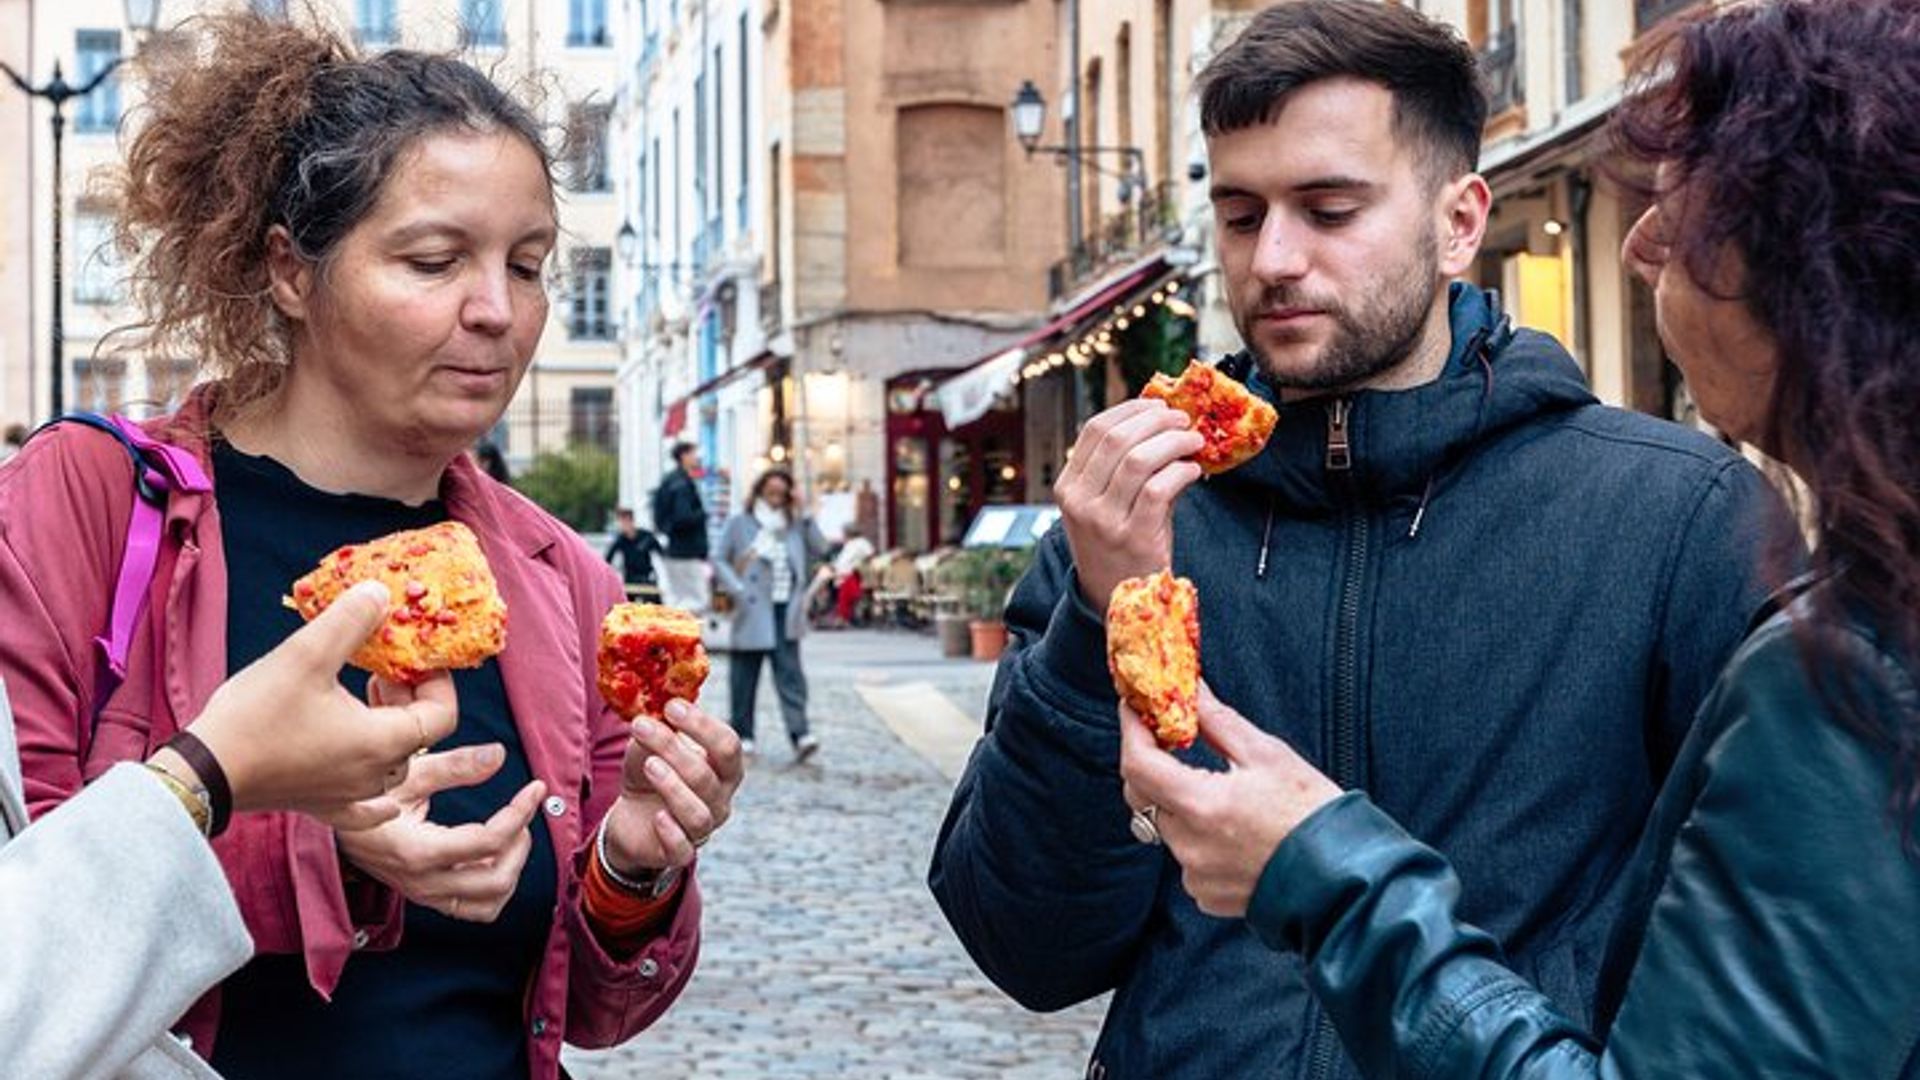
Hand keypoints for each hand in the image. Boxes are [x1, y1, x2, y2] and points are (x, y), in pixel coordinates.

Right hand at [172, 581, 456, 831]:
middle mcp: (374, 777)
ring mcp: (347, 797)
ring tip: (362, 696)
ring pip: (393, 765)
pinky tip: (365, 772)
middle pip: (418, 737)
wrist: (203, 770)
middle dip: (410, 698)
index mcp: (382, 743)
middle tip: (382, 669)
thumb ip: (351, 620)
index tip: (414, 657)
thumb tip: (382, 593)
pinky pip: (366, 807)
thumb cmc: (256, 714)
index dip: (438, 681)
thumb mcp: (306, 654)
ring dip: (389, 729)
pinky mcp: (319, 806)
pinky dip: (376, 789)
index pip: (442, 715)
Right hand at [334, 744, 547, 922]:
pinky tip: (492, 855)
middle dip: (520, 845)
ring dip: (511, 870)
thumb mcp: (407, 774)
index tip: (536, 788)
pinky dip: (494, 886)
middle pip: (496, 880)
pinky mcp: (428, 897)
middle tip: (521, 814)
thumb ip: (455, 766)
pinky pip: (473, 907)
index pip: (488, 842)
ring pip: (489, 902)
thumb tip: (498, 755)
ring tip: (510, 836)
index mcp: (417, 851)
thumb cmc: (368, 797)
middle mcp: (423, 882)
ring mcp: (425, 894)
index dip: (520, 813)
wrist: (334, 827)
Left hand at [601, 698, 744, 873]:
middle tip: (642, 726)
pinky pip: (682, 849)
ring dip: (672, 786)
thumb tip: (650, 705)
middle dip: (674, 749)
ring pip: (697, 813)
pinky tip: (657, 817)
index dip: (702, 726)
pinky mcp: (679, 852)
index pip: (728, 746)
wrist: (634, 817)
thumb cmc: (653, 772)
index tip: (672, 707)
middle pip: (707, 776)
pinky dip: (671, 833)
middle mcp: (720, 799)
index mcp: (723, 769)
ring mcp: (702, 829)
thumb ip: (655, 728)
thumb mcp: (651, 746)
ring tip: (648, 765)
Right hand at [1054, 399, 1205, 609]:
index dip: (1131, 410)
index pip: (1094, 430)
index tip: (1158, 405)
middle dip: (1156, 420)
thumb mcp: (1107, 505)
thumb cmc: (1119, 545)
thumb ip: (1125, 467)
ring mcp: (1104, 521)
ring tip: (1194, 441)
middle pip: (1117, 438)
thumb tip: (1165, 422)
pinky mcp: (1134, 537)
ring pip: (1139, 459)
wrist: (1118, 600)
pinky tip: (1194, 471)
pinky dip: (1181, 471)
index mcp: (1068, 487)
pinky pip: (1160, 489)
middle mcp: (1080, 501)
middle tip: (1183, 420)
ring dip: (1173, 442)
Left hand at [1118, 683, 1341, 917]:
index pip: (1138, 764)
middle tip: (1170, 739)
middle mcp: (1190, 846)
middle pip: (1142, 796)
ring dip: (1177, 802)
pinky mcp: (1206, 895)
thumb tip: (1189, 689)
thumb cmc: (1313, 814)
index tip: (1134, 708)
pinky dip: (1197, 836)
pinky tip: (1231, 829)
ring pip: (1164, 827)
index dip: (1131, 730)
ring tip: (1218, 789)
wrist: (1344, 879)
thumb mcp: (1268, 755)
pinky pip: (1185, 857)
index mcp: (1202, 806)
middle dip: (1150, 764)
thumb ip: (1217, 722)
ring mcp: (1196, 875)